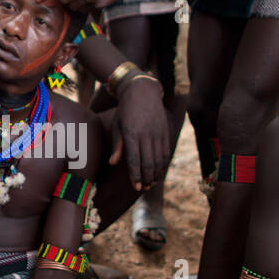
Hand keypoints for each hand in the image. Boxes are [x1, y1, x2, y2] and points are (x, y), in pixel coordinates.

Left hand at [112, 74, 167, 189]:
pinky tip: (159, 171)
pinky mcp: (165, 130)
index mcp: (131, 133)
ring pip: (158, 159)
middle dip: (146, 178)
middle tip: (143, 188)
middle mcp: (146, 134)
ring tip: (151, 183)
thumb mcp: (117, 125)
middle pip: (148, 162)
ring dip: (156, 173)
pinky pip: (166, 151)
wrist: (143, 91)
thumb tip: (113, 163)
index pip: (135, 160)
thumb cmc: (125, 111)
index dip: (136, 175)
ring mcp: (157, 132)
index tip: (136, 187)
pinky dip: (163, 163)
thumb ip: (117, 145)